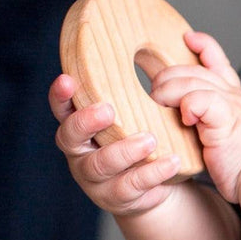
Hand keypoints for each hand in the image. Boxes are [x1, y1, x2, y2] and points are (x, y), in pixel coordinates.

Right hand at [50, 74, 182, 216]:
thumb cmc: (147, 135)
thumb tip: (180, 41)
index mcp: (83, 124)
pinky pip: (131, 187)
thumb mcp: (144, 111)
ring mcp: (95, 177)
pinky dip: (152, 174)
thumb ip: (149, 83)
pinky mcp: (116, 197)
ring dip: (124, 151)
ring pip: (100, 164)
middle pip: (70, 136)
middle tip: (108, 110)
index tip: (67, 79)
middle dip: (87, 121)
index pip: (63, 107)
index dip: (61, 95)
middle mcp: (81, 150)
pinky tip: (172, 162)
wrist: (158, 183)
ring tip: (150, 140)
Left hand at [151, 31, 240, 202]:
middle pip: (196, 69)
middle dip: (170, 73)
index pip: (218, 62)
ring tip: (158, 100)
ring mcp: (232, 106)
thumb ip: (211, 121)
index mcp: (235, 98)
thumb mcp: (230, 134)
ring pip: (194, 81)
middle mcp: (234, 96)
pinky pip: (202, 100)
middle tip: (154, 88)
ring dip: (169, 88)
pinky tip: (183, 116)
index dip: (204, 46)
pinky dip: (188, 103)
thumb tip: (188, 119)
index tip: (189, 38)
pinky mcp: (226, 120)